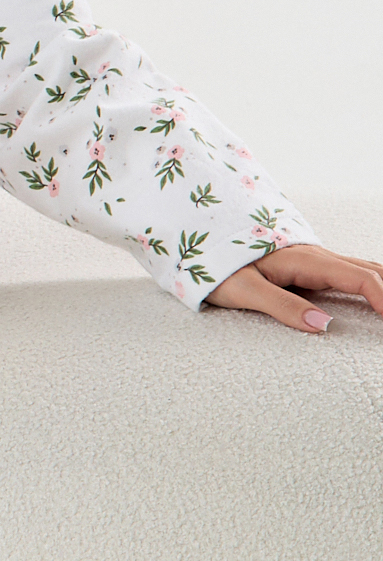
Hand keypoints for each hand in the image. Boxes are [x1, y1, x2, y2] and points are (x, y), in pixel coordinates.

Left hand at [205, 241, 382, 331]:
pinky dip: (368, 282)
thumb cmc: (215, 263)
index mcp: (304, 260)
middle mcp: (314, 255)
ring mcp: (312, 259)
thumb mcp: (243, 289)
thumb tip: (323, 326)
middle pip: (369, 269)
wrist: (197, 235)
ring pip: (361, 267)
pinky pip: (347, 271)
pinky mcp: (305, 265)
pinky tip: (373, 296)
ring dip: (382, 283)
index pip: (359, 277)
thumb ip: (282, 306)